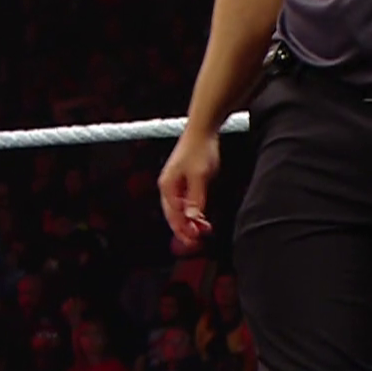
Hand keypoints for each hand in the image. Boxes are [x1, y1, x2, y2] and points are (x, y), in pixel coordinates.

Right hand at [158, 130, 219, 247]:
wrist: (202, 129)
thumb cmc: (200, 149)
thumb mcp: (201, 176)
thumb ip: (196, 198)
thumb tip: (192, 217)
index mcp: (168, 187)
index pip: (174, 216)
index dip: (183, 230)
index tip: (194, 241)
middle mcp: (167, 187)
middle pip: (174, 215)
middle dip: (186, 229)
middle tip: (198, 240)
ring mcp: (174, 184)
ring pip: (179, 210)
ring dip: (190, 221)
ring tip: (204, 229)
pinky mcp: (182, 181)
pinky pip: (184, 202)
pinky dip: (192, 211)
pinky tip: (201, 216)